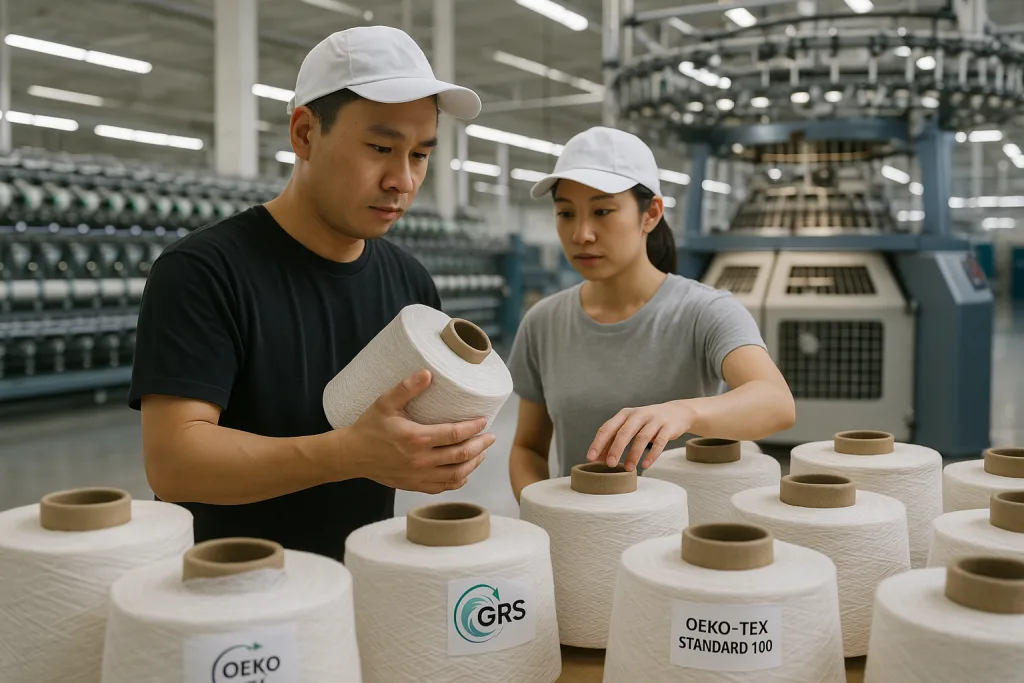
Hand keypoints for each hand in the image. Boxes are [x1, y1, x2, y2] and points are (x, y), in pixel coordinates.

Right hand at [342, 369, 494, 493]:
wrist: (351, 456)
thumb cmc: (368, 427)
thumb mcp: (385, 402)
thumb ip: (407, 388)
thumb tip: (428, 372)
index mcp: (416, 439)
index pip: (455, 434)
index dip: (474, 427)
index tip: (484, 420)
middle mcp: (420, 460)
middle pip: (461, 455)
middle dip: (481, 445)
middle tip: (491, 437)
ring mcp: (418, 476)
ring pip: (456, 474)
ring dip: (473, 463)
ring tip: (482, 452)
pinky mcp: (414, 485)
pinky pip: (443, 487)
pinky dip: (458, 480)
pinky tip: (464, 472)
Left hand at [586, 401, 697, 471]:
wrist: (676, 412)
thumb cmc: (646, 423)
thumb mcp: (630, 427)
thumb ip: (614, 440)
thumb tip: (599, 459)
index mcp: (624, 414)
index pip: (608, 428)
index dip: (598, 443)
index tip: (591, 458)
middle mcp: (638, 415)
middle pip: (624, 432)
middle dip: (615, 449)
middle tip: (610, 465)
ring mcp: (654, 420)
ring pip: (641, 438)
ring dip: (633, 454)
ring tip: (628, 469)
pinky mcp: (668, 427)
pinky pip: (659, 442)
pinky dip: (652, 454)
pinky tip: (645, 465)